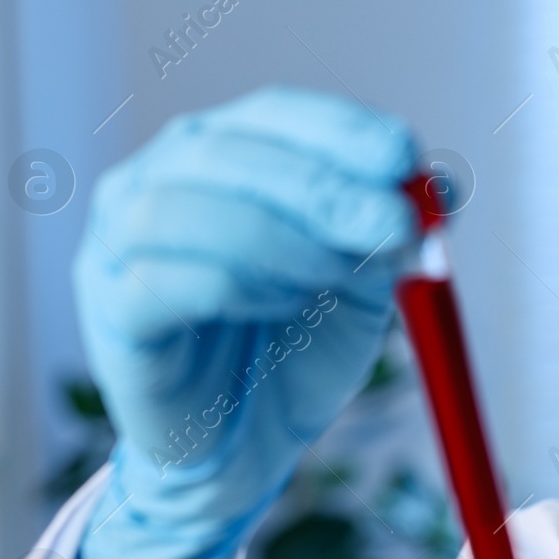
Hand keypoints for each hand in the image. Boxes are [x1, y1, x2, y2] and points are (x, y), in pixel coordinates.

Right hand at [69, 86, 417, 558]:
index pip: (278, 113)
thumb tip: (444, 189)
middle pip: (236, 153)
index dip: (342, 130)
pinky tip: (279, 307)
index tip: (406, 158)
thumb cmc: (295, 349)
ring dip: (282, 240)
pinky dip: (234, 286)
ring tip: (330, 280)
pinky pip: (165, 280)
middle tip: (396, 225)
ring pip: (192, 210)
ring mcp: (122, 240)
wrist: (245, 445)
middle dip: (326, 187)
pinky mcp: (114, 307)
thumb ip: (392, 234)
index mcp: (225, 153)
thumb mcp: (363, 283)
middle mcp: (159, 178)